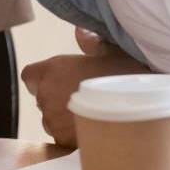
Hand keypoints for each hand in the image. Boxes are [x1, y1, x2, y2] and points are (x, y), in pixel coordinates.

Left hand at [20, 33, 150, 145]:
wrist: (139, 106)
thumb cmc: (127, 76)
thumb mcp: (111, 52)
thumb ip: (91, 43)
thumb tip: (80, 31)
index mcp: (52, 68)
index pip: (30, 76)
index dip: (42, 80)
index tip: (59, 84)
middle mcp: (46, 92)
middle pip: (42, 99)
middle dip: (57, 101)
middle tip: (84, 102)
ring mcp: (52, 117)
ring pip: (50, 121)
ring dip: (64, 120)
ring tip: (91, 118)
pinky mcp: (62, 139)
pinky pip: (61, 138)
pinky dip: (73, 137)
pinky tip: (93, 130)